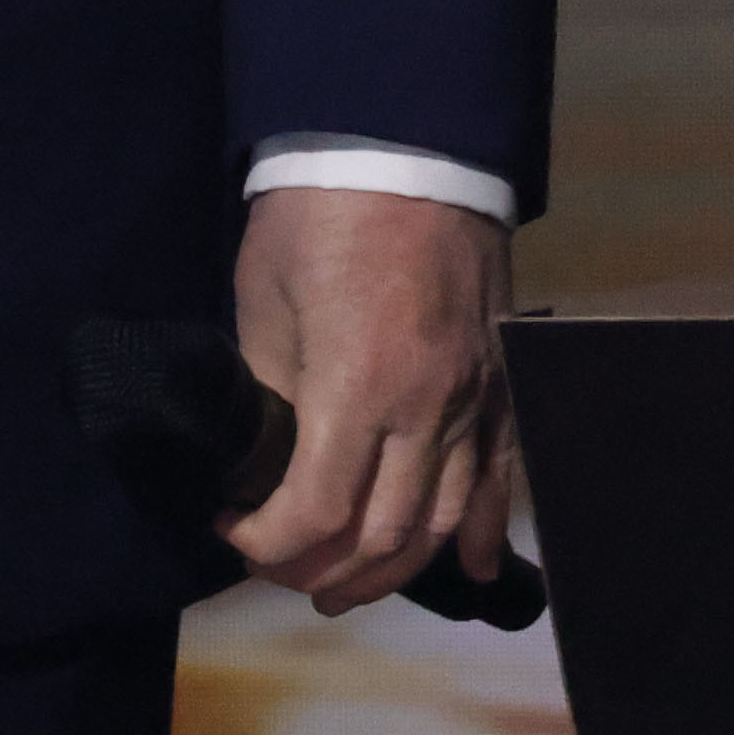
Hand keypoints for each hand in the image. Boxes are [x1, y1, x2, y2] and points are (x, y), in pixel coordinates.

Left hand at [223, 185, 516, 617]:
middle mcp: (427, 407)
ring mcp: (474, 397)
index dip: (265, 543)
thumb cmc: (316, 219)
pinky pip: (501, 473)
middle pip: (384, 534)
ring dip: (393, 568)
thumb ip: (270, 394)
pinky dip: (482, 530)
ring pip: (442, 518)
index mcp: (357, 387)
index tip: (231, 531)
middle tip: (282, 573)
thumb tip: (259, 462)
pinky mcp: (502, 381)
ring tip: (348, 586)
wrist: (405, 148)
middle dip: (323, 571)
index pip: (314, 512)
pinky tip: (469, 570)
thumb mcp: (264, 306)